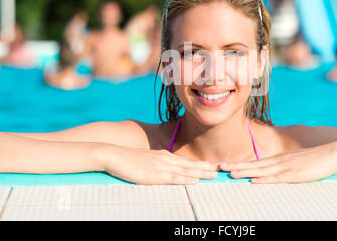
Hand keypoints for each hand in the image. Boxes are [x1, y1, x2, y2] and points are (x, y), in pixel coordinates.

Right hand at [102, 145, 218, 184]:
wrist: (115, 155)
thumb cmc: (129, 160)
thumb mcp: (147, 160)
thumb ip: (158, 164)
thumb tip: (167, 170)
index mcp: (165, 156)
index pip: (187, 161)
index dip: (201, 164)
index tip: (213, 166)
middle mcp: (166, 159)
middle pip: (191, 164)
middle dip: (206, 167)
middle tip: (221, 169)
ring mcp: (161, 167)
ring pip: (186, 171)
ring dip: (201, 173)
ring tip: (214, 175)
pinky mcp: (154, 175)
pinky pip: (173, 178)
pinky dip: (186, 180)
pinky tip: (195, 181)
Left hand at [219, 142, 336, 182]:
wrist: (332, 153)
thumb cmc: (314, 159)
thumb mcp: (296, 162)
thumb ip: (284, 166)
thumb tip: (273, 172)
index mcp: (278, 159)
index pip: (256, 162)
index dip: (240, 164)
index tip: (227, 166)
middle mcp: (279, 161)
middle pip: (254, 165)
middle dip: (237, 166)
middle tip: (220, 168)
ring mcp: (286, 167)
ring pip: (262, 170)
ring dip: (245, 172)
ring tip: (231, 173)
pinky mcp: (295, 173)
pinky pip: (277, 177)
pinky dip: (264, 179)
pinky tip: (255, 181)